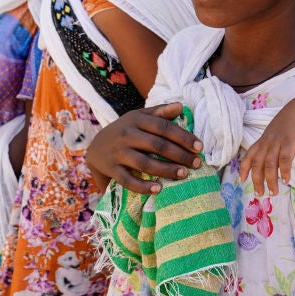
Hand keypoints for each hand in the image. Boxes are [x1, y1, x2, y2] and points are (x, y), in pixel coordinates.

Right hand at [85, 102, 202, 194]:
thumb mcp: (139, 117)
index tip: (199, 147)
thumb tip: (181, 106)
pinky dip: (143, 186)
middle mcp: (127, 134)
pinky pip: (128, 180)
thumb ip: (160, 112)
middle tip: (197, 164)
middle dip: (180, 155)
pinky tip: (159, 189)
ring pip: (145, 163)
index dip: (183, 137)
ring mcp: (118, 152)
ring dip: (166, 170)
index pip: (164, 128)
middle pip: (157, 145)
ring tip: (184, 174)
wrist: (95, 146)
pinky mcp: (112, 169)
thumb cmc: (125, 130)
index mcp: (136, 120)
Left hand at [239, 97, 294, 195]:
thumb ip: (272, 146)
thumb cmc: (290, 122)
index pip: (248, 156)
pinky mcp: (289, 143)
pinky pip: (284, 160)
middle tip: (259, 194)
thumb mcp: (276, 133)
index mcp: (262, 140)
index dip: (243, 169)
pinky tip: (286, 180)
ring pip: (269, 165)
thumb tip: (274, 163)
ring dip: (270, 180)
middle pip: (257, 164)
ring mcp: (277, 142)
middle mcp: (267, 142)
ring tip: (274, 192)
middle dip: (257, 181)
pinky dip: (284, 171)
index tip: (241, 180)